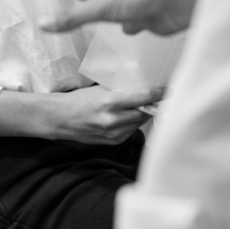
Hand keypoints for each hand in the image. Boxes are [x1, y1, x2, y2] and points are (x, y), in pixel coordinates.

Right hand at [45, 85, 164, 144]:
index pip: (143, 98)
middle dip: (151, 105)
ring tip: (135, 107)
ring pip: (139, 123)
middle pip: (145, 112)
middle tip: (154, 98)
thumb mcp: (99, 89)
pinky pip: (130, 131)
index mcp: (110, 102)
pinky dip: (131, 124)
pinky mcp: (113, 141)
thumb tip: (141, 87)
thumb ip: (120, 90)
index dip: (158, 94)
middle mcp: (113, 120)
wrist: (61, 119)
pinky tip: (123, 118)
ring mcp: (113, 133)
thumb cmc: (78, 100)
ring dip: (141, 115)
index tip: (168, 90)